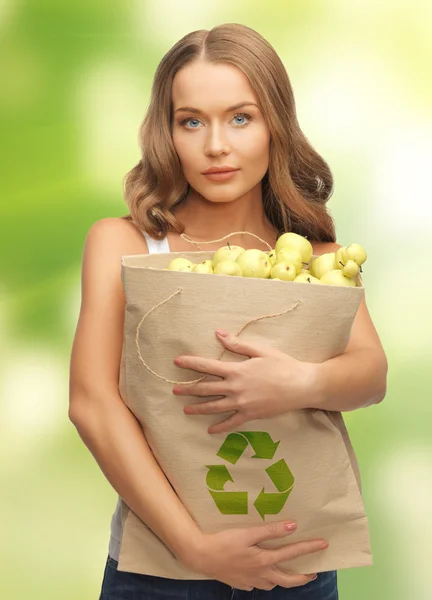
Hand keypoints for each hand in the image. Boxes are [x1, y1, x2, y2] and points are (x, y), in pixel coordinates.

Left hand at [173, 330, 317, 433]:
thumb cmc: (282, 365)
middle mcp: (235, 388)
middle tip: (174, 390)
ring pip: (214, 407)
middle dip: (188, 389)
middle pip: (206, 389)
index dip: (191, 363)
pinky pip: (231, 423)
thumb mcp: (260, 350)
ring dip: (198, 408)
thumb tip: (218, 333)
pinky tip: (210, 430)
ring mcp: (242, 404)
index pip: (207, 366)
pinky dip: (220, 427)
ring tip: (186, 409)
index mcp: (236, 370)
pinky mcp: (251, 415)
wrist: (301, 386)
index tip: (176, 362)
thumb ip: (237, 344)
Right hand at [182, 520, 328, 590]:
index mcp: (264, 560)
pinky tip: (263, 575)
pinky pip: (259, 585)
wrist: (201, 556)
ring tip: (290, 572)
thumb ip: (271, 530)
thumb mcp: (248, 533)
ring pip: (273, 584)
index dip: (309, 549)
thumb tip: (293, 526)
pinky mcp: (240, 583)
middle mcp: (261, 574)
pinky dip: (267, 580)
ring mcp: (250, 581)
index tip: (323, 544)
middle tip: (313, 572)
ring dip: (284, 579)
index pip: (292, 554)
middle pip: (287, 580)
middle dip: (302, 577)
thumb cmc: (224, 541)